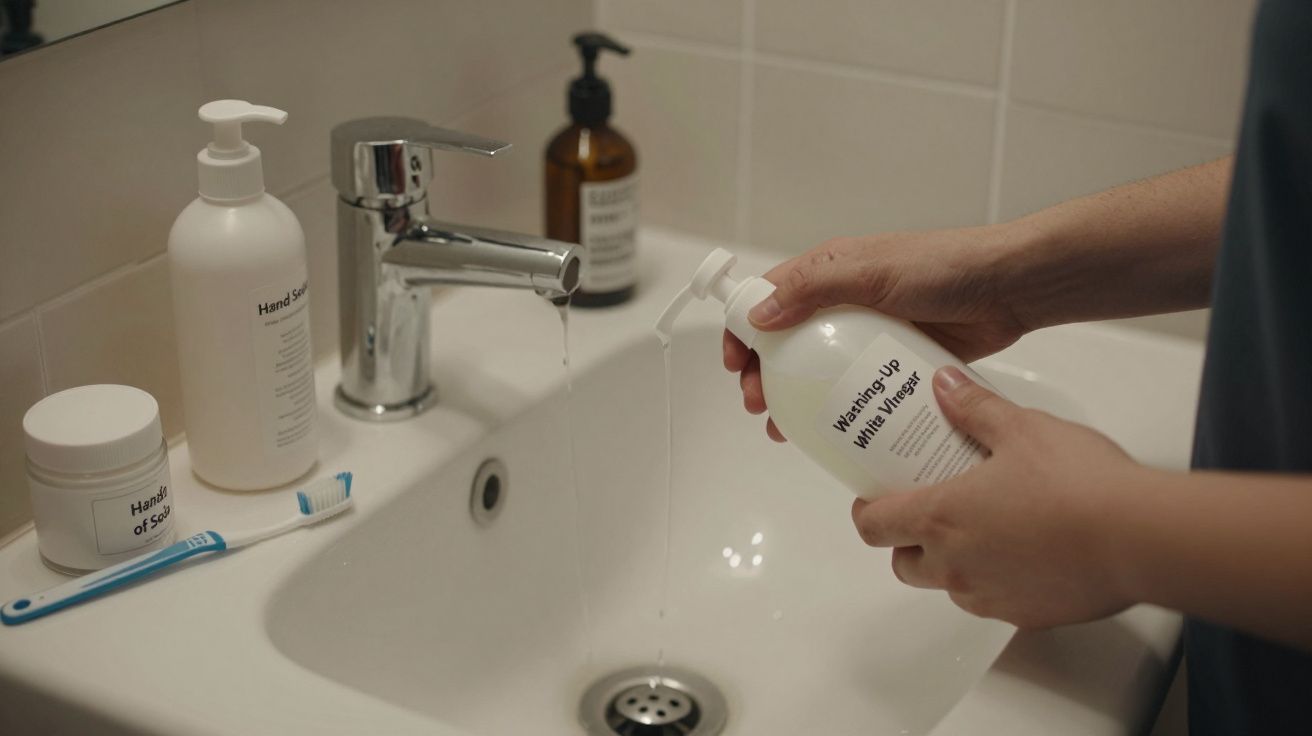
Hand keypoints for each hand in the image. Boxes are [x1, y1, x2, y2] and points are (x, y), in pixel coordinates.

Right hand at [724, 227, 1030, 441]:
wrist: (1011, 288)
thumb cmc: (943, 268)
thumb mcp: (872, 271)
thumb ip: (814, 288)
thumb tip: (760, 315)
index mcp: (831, 272)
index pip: (769, 298)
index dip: (745, 330)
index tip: (736, 364)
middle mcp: (844, 302)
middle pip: (787, 343)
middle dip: (765, 375)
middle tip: (759, 405)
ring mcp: (871, 335)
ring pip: (819, 371)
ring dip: (796, 399)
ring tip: (785, 429)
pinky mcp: (896, 362)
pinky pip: (857, 389)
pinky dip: (838, 409)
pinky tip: (831, 433)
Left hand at [851, 366, 1141, 628]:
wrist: (1139, 538)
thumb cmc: (1077, 483)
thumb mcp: (1021, 428)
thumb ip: (974, 407)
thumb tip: (944, 385)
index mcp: (940, 519)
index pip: (872, 526)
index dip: (868, 510)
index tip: (878, 494)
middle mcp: (955, 567)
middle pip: (903, 564)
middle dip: (907, 540)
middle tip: (931, 508)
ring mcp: (990, 596)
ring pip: (947, 587)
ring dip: (951, 564)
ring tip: (983, 529)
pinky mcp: (1027, 616)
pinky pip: (994, 601)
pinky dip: (996, 581)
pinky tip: (1025, 553)